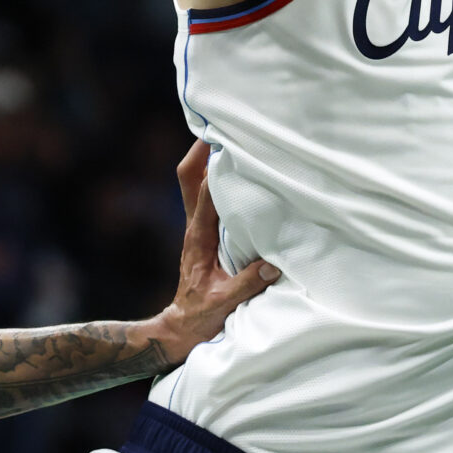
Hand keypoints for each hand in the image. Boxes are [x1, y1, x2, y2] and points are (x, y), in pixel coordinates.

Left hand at [143, 141, 280, 365]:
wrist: (179, 330)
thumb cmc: (200, 317)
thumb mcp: (225, 303)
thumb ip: (248, 284)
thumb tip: (274, 264)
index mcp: (198, 237)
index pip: (203, 192)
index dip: (213, 165)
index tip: (229, 140)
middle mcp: (194, 227)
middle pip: (188, 177)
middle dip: (201, 149)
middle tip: (220, 123)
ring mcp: (196, 229)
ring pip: (194, 183)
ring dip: (207, 160)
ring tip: (230, 137)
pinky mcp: (202, 234)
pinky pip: (204, 196)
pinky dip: (215, 178)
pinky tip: (235, 171)